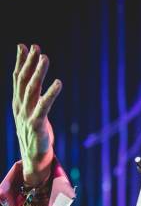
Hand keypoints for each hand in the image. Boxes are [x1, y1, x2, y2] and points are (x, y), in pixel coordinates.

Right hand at [13, 44, 61, 185]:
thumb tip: (34, 79)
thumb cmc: (36, 134)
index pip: (17, 79)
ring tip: (45, 57)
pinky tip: (58, 83)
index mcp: (18, 104)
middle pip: (23, 81)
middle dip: (29, 63)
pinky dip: (51, 93)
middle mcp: (20, 108)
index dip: (20, 62)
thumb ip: (32, 96)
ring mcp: (27, 116)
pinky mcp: (36, 125)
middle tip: (36, 47)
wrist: (34, 159)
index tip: (24, 46)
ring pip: (31, 90)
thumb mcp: (31, 112)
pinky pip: (44, 106)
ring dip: (38, 72)